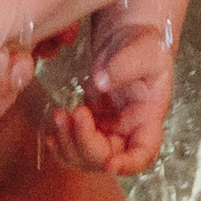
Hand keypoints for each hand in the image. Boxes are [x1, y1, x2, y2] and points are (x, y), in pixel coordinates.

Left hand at [57, 25, 175, 176]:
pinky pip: (73, 143)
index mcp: (148, 118)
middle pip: (107, 157)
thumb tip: (100, 83)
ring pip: (85, 156)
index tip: (108, 164)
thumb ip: (125, 65)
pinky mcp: (91, 122)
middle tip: (71, 113)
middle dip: (85, 143)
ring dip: (68, 143)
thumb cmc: (146, 44)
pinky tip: (51, 129)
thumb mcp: (145, 50)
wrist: (128, 37)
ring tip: (58, 115)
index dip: (128, 164)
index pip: (144, 153)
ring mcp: (108, 130)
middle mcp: (129, 132)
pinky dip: (60, 141)